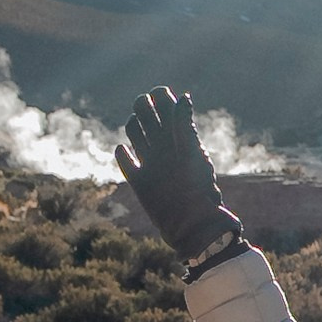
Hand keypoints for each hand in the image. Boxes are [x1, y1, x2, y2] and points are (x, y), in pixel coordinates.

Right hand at [115, 87, 239, 261]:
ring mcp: (151, 162)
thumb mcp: (192, 155)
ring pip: (134, 133)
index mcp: (180, 137)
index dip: (160, 96)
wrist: (193, 226)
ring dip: (132, 125)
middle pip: (146, 114)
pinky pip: (125, 161)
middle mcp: (164, 146)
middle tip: (144, 108)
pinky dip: (122, 153)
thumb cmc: (199, 190)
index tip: (158, 95)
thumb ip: (184, 128)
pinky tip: (125, 152)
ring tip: (137, 127)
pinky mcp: (139, 181)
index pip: (166, 106)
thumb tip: (183, 98)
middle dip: (142, 106)